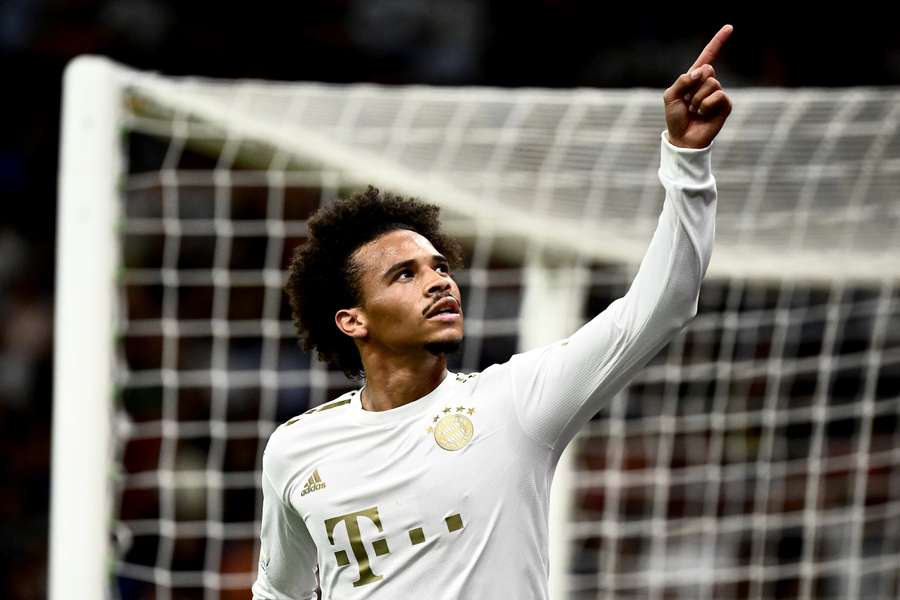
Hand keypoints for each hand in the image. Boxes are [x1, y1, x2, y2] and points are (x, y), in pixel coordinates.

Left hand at [664, 24, 733, 148]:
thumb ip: (682, 80)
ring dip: (698, 99)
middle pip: (707, 69)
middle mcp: (709, 83)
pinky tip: (704, 115)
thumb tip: (701, 71)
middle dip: (693, 86)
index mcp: (695, 78)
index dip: (718, 42)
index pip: (708, 56)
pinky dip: (706, 106)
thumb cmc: (675, 118)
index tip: (729, 27)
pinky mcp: (725, 105)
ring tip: (695, 111)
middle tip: (689, 103)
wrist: (683, 139)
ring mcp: (718, 94)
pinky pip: (717, 96)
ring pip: (711, 83)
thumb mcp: (670, 96)